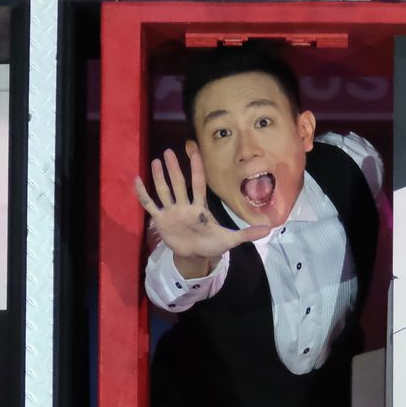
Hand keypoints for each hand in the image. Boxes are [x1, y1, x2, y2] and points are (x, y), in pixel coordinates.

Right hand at [134, 145, 269, 273]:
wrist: (195, 256)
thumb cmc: (212, 244)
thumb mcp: (230, 240)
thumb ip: (247, 233)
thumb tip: (269, 229)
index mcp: (200, 206)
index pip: (198, 184)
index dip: (196, 168)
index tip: (194, 150)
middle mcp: (184, 205)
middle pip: (178, 184)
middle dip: (174, 169)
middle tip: (169, 151)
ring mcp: (171, 212)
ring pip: (164, 191)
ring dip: (159, 177)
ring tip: (155, 161)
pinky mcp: (161, 221)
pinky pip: (150, 205)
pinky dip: (143, 194)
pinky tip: (136, 180)